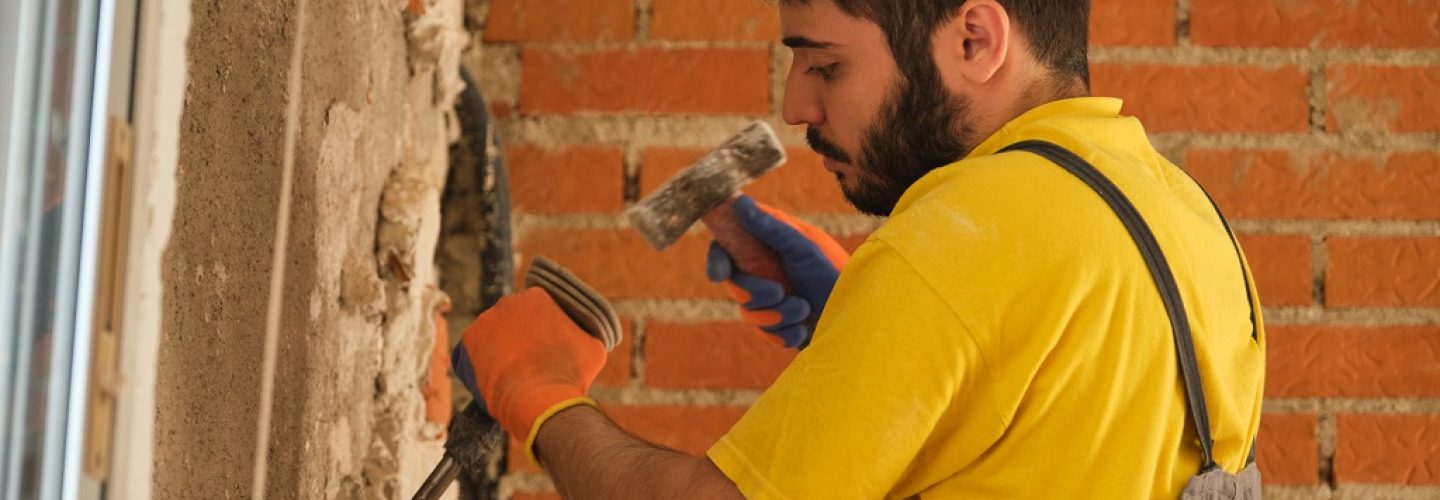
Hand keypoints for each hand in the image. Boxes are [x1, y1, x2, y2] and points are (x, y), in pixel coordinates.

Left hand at [451, 288, 606, 457]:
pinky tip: (493, 380)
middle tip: (527, 361)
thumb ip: (582, 330)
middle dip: (517, 337)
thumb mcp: (593, 345)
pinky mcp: (467, 342)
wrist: (542, 402)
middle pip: (511, 319)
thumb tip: (582, 331)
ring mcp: (484, 321)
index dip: (540, 330)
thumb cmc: (571, 374)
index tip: (544, 348)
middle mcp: (508, 302)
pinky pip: (472, 352)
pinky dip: (480, 364)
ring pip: (492, 335)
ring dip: (499, 350)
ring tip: (511, 374)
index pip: (535, 309)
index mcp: (538, 297)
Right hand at [705, 195, 848, 348]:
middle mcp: (766, 271)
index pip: (727, 249)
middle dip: (756, 294)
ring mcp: (772, 299)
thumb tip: (738, 201)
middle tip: (780, 292)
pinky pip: (766, 334)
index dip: (717, 260)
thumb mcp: (804, 248)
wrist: (860, 315)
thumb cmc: (834, 273)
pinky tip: (805, 328)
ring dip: (778, 315)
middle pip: (735, 285)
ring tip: (805, 308)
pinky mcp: (780, 325)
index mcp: (767, 247)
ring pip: (749, 313)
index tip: (720, 274)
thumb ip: (770, 228)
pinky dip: (785, 333)